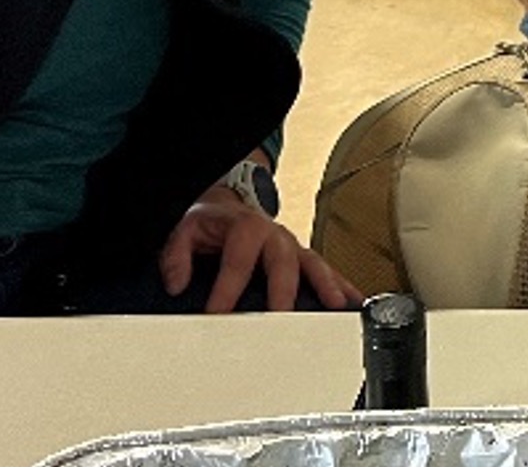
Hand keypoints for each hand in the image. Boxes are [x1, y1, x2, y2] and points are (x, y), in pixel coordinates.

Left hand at [158, 188, 362, 313]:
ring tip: (335, 306)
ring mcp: (291, 247)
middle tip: (280, 319)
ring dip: (325, 285)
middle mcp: (274, 236)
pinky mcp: (300, 258)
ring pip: (312, 265)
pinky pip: (323, 271)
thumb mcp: (186, 230)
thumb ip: (176, 255)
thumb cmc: (213, 222)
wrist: (229, 207)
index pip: (237, 260)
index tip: (217, 314)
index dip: (228, 288)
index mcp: (246, 227)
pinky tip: (351, 301)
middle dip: (283, 291)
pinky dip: (340, 285)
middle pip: (283, 263)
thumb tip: (176, 282)